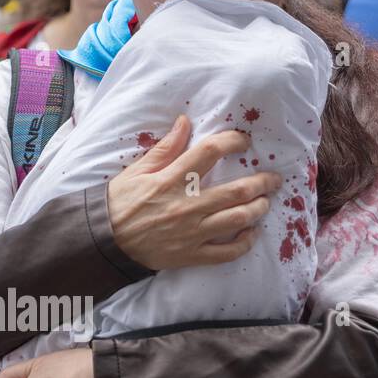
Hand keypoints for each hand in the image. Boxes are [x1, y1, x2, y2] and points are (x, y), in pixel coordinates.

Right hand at [106, 115, 282, 269]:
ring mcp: (192, 232)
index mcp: (171, 180)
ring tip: (264, 202)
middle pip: (237, 190)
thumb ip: (165, 148)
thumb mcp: (136, 170)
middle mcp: (186, 205)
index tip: (243, 142)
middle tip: (273, 178)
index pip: (210, 152)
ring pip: (239, 219)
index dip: (233, 142)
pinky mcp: (192, 255)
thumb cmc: (119, 202)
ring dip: (259, 208)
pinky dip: (246, 242)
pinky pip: (229, 251)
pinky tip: (250, 232)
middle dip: (262, 182)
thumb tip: (185, 122)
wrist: (104, 240)